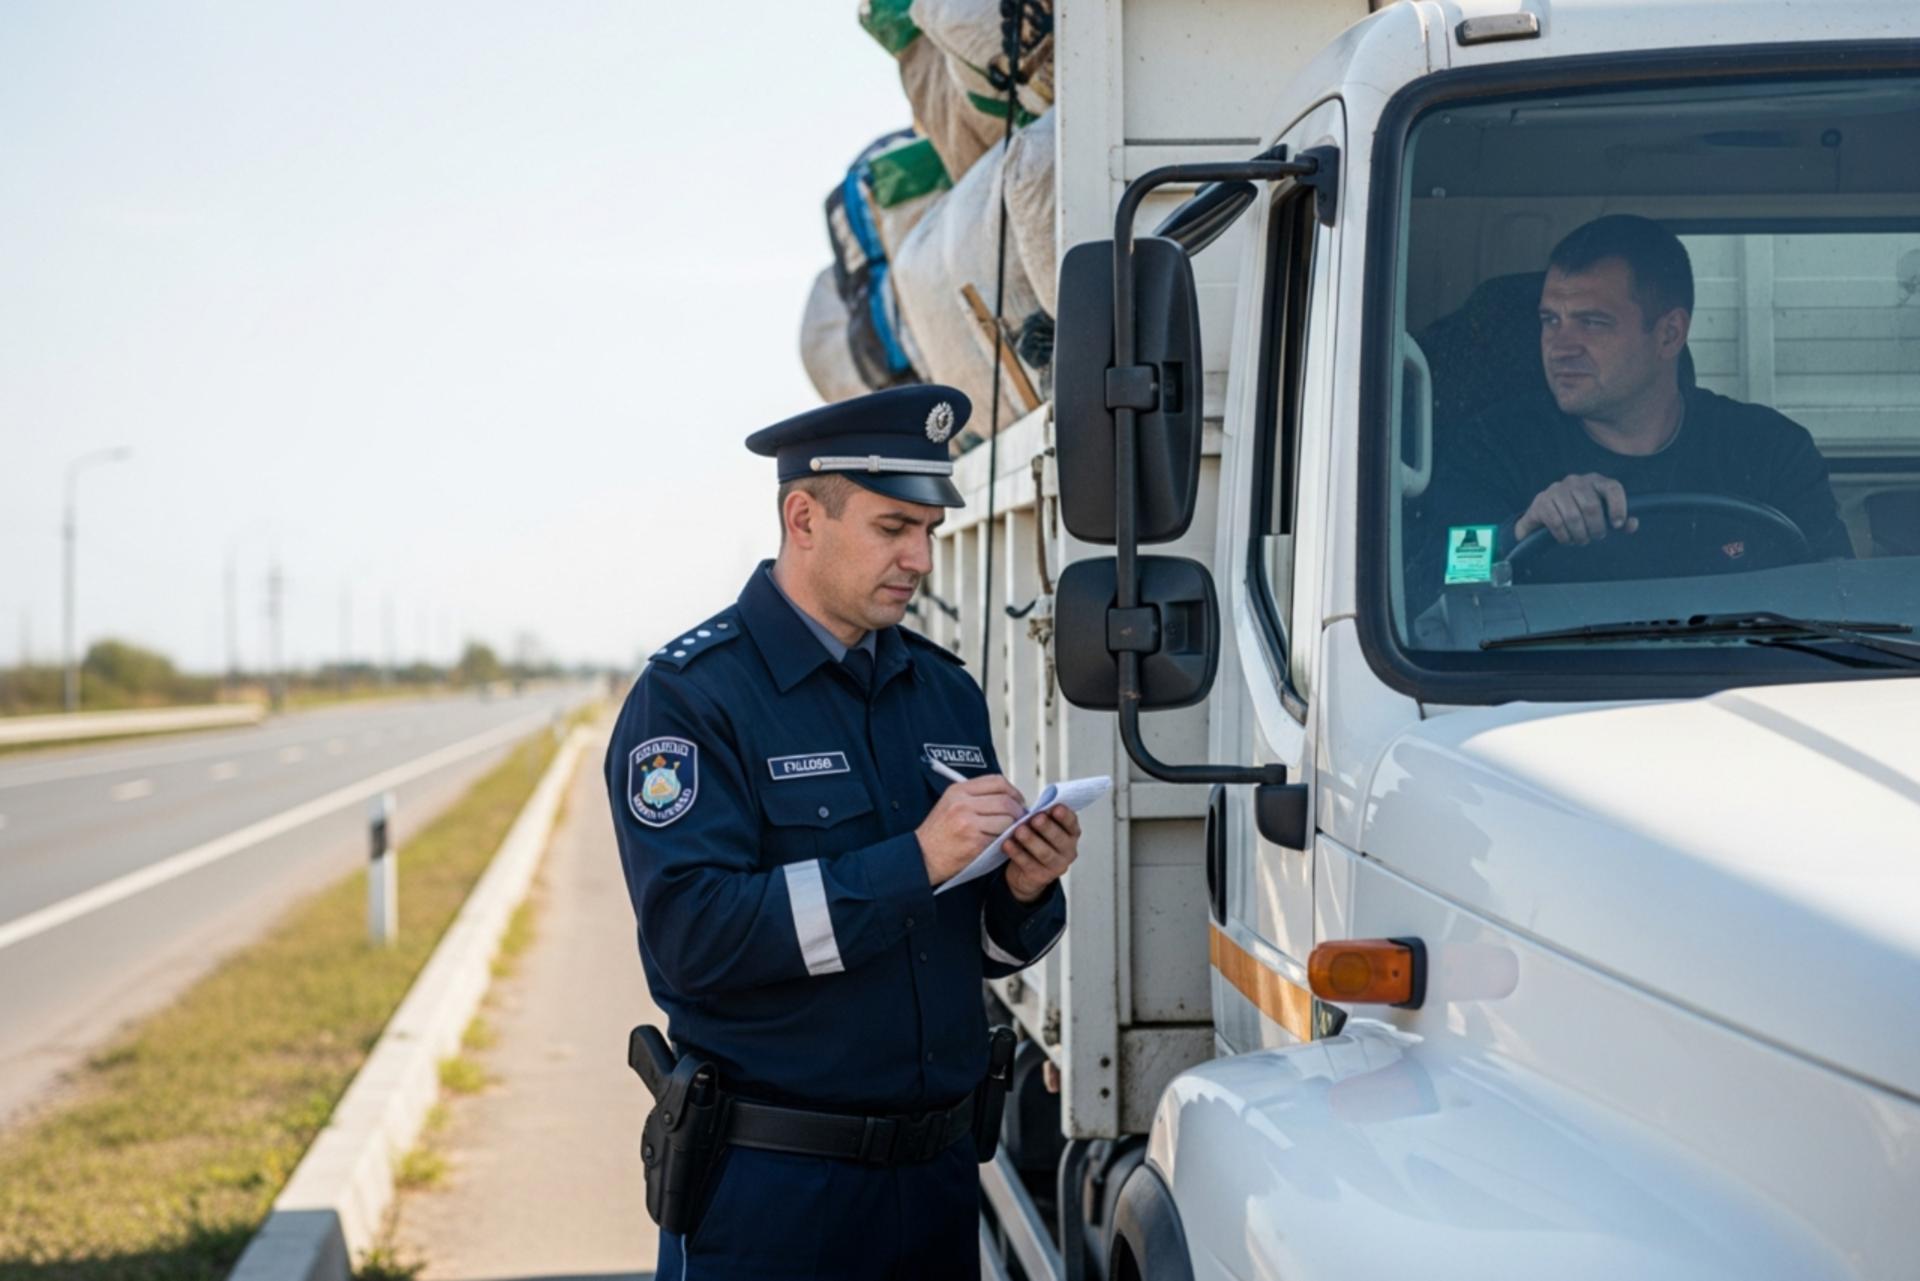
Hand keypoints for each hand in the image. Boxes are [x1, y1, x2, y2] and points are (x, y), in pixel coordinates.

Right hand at [916, 775, 1026, 886]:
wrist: (921, 856)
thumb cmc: (938, 833)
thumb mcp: (949, 803)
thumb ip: (975, 796)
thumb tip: (1007, 796)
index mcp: (958, 791)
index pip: (996, 782)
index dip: (1013, 791)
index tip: (1017, 800)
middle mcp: (963, 804)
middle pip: (1006, 801)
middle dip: (1018, 811)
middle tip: (1019, 818)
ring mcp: (969, 823)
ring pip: (1007, 820)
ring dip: (1013, 827)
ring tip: (1008, 832)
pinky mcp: (974, 842)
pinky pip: (1000, 838)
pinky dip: (1004, 840)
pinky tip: (1000, 842)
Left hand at [1002, 805, 1080, 902]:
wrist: (1025, 871)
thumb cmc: (1035, 839)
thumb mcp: (1040, 827)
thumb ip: (1042, 816)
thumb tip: (1035, 807)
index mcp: (1071, 833)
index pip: (1071, 823)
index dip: (1065, 816)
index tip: (1055, 808)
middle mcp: (1068, 850)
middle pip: (1059, 839)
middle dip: (1047, 827)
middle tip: (1035, 819)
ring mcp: (1057, 866)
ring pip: (1045, 853)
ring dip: (1031, 840)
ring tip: (1019, 830)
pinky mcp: (1041, 877)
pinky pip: (1028, 864)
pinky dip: (1016, 853)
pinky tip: (1007, 843)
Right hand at [1514, 473, 1637, 544]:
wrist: (1545, 516)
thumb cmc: (1581, 515)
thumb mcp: (1602, 516)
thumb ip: (1620, 520)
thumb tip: (1631, 524)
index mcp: (1595, 481)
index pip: (1612, 488)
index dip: (1618, 507)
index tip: (1617, 525)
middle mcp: (1576, 481)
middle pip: (1591, 506)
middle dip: (1596, 528)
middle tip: (1596, 537)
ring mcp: (1557, 489)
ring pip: (1573, 516)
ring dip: (1579, 535)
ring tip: (1581, 540)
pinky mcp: (1541, 501)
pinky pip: (1556, 522)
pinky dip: (1564, 536)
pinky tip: (1566, 539)